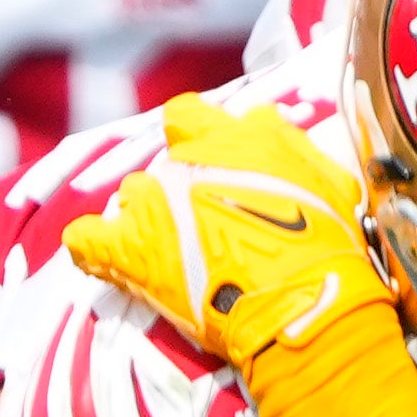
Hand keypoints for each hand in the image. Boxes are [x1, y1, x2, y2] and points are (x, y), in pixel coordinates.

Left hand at [62, 97, 394, 373]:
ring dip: (145, 218)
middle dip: (177, 191)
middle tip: (204, 226)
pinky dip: (91, 247)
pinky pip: (88, 241)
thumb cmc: (327, 243)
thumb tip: (264, 121)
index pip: (186, 116)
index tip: (206, 162)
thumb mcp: (327, 180)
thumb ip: (289, 147)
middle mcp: (184, 162)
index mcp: (231, 138)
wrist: (302, 300)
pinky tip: (98, 255)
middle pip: (163, 167)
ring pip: (131, 198)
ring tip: (169, 252)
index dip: (190, 138)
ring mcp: (152, 203)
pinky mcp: (130, 250)